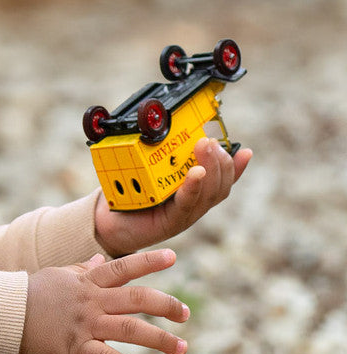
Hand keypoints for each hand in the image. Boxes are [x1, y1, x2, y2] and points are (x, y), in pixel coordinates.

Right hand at [19, 249, 188, 353]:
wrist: (4, 316)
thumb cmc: (32, 295)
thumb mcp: (60, 276)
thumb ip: (84, 270)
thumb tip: (102, 258)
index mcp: (88, 282)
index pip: (124, 267)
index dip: (149, 261)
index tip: (173, 257)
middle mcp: (92, 301)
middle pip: (138, 299)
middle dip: (166, 305)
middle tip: (185, 314)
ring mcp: (86, 325)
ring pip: (131, 329)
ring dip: (161, 339)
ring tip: (181, 348)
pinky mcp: (75, 349)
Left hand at [95, 137, 251, 257]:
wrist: (108, 225)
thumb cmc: (129, 196)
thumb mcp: (149, 172)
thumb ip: (164, 157)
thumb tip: (170, 128)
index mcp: (193, 194)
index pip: (223, 181)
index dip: (237, 167)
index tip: (245, 151)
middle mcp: (193, 205)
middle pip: (220, 185)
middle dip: (221, 160)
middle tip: (210, 140)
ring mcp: (184, 216)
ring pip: (208, 193)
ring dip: (211, 167)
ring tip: (206, 146)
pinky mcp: (170, 222)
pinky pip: (186, 204)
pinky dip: (193, 187)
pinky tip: (196, 172)